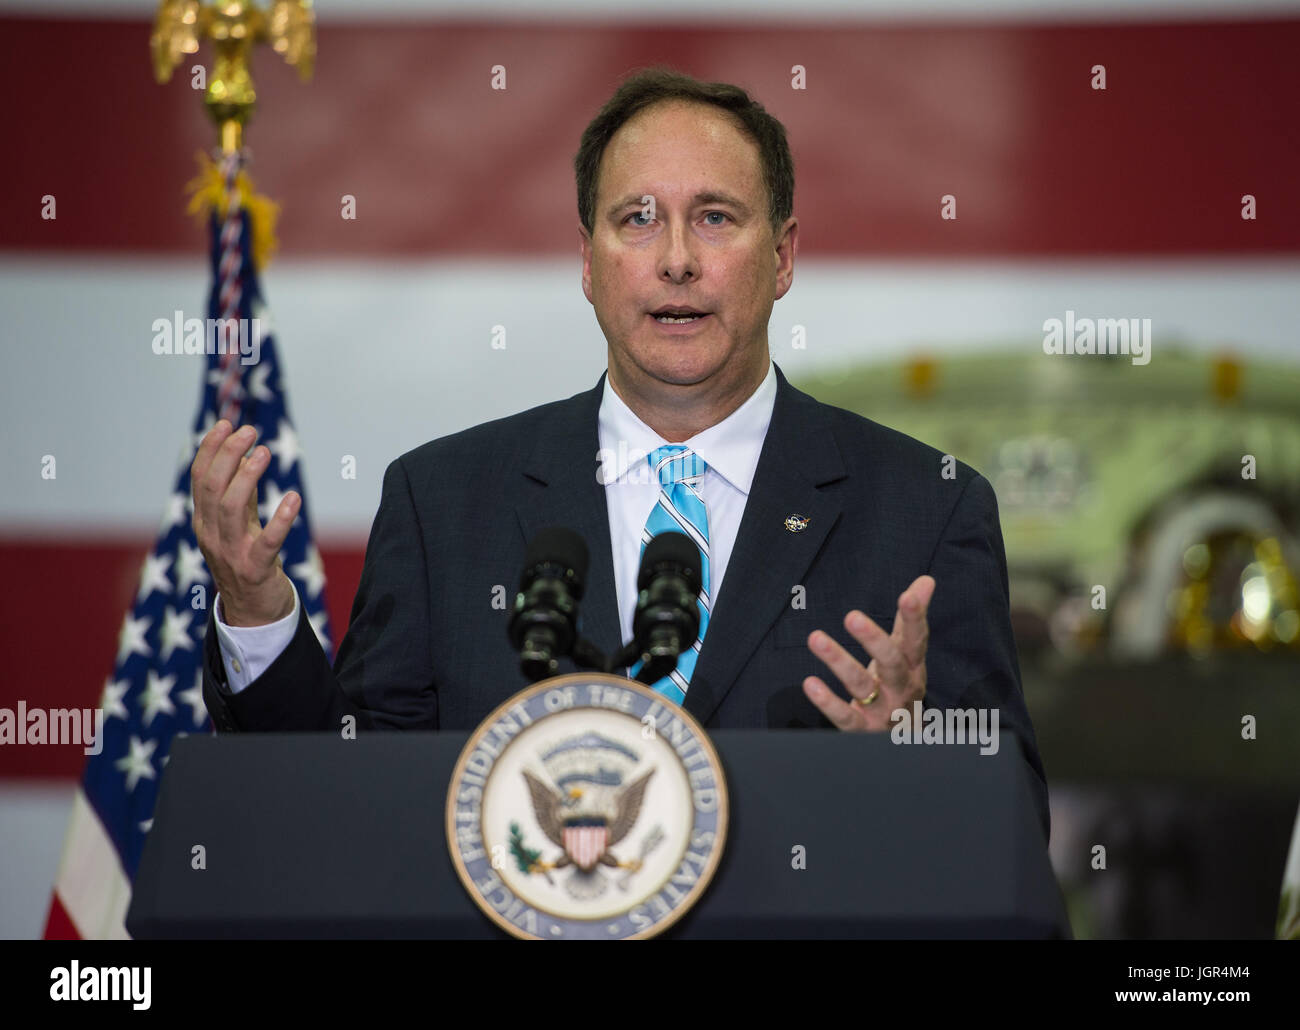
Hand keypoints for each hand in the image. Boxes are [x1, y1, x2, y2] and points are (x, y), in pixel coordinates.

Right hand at [190, 419, 297, 626]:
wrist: (253, 613)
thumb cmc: (247, 560)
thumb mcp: (240, 525)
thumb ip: (242, 494)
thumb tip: (248, 456)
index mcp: (204, 522)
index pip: (199, 480)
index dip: (210, 450)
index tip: (226, 424)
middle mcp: (212, 536)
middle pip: (212, 489)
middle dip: (227, 456)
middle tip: (249, 432)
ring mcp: (231, 554)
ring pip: (231, 509)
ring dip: (247, 478)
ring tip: (264, 454)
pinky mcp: (255, 570)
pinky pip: (267, 543)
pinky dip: (280, 520)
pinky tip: (293, 498)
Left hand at [801, 575, 934, 730]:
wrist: (904, 740)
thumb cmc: (900, 686)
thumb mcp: (907, 655)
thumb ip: (910, 620)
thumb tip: (926, 580)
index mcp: (913, 666)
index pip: (916, 639)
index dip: (915, 619)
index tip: (908, 596)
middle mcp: (902, 688)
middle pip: (892, 663)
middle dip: (874, 640)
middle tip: (852, 616)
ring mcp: (883, 711)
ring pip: (862, 686)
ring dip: (839, 662)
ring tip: (815, 638)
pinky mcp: (863, 730)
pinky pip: (845, 717)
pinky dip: (828, 702)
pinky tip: (810, 684)